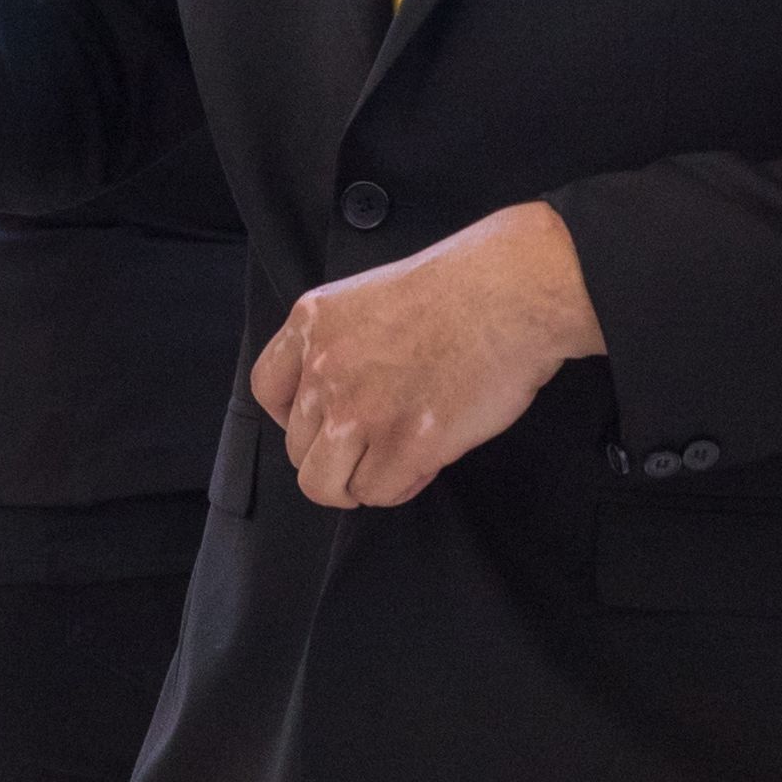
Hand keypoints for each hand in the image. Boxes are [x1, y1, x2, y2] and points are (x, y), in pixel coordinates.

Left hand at [251, 203, 601, 508]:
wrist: (514, 293)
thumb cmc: (462, 287)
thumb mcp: (370, 295)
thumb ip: (341, 344)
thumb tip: (338, 397)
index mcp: (312, 324)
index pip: (267, 391)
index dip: (294, 418)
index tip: (324, 423)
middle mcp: (323, 370)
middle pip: (297, 448)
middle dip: (336, 454)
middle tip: (377, 443)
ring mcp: (359, 411)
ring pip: (324, 484)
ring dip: (357, 482)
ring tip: (394, 462)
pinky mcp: (403, 445)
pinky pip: (376, 494)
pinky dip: (400, 486)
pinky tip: (425, 462)